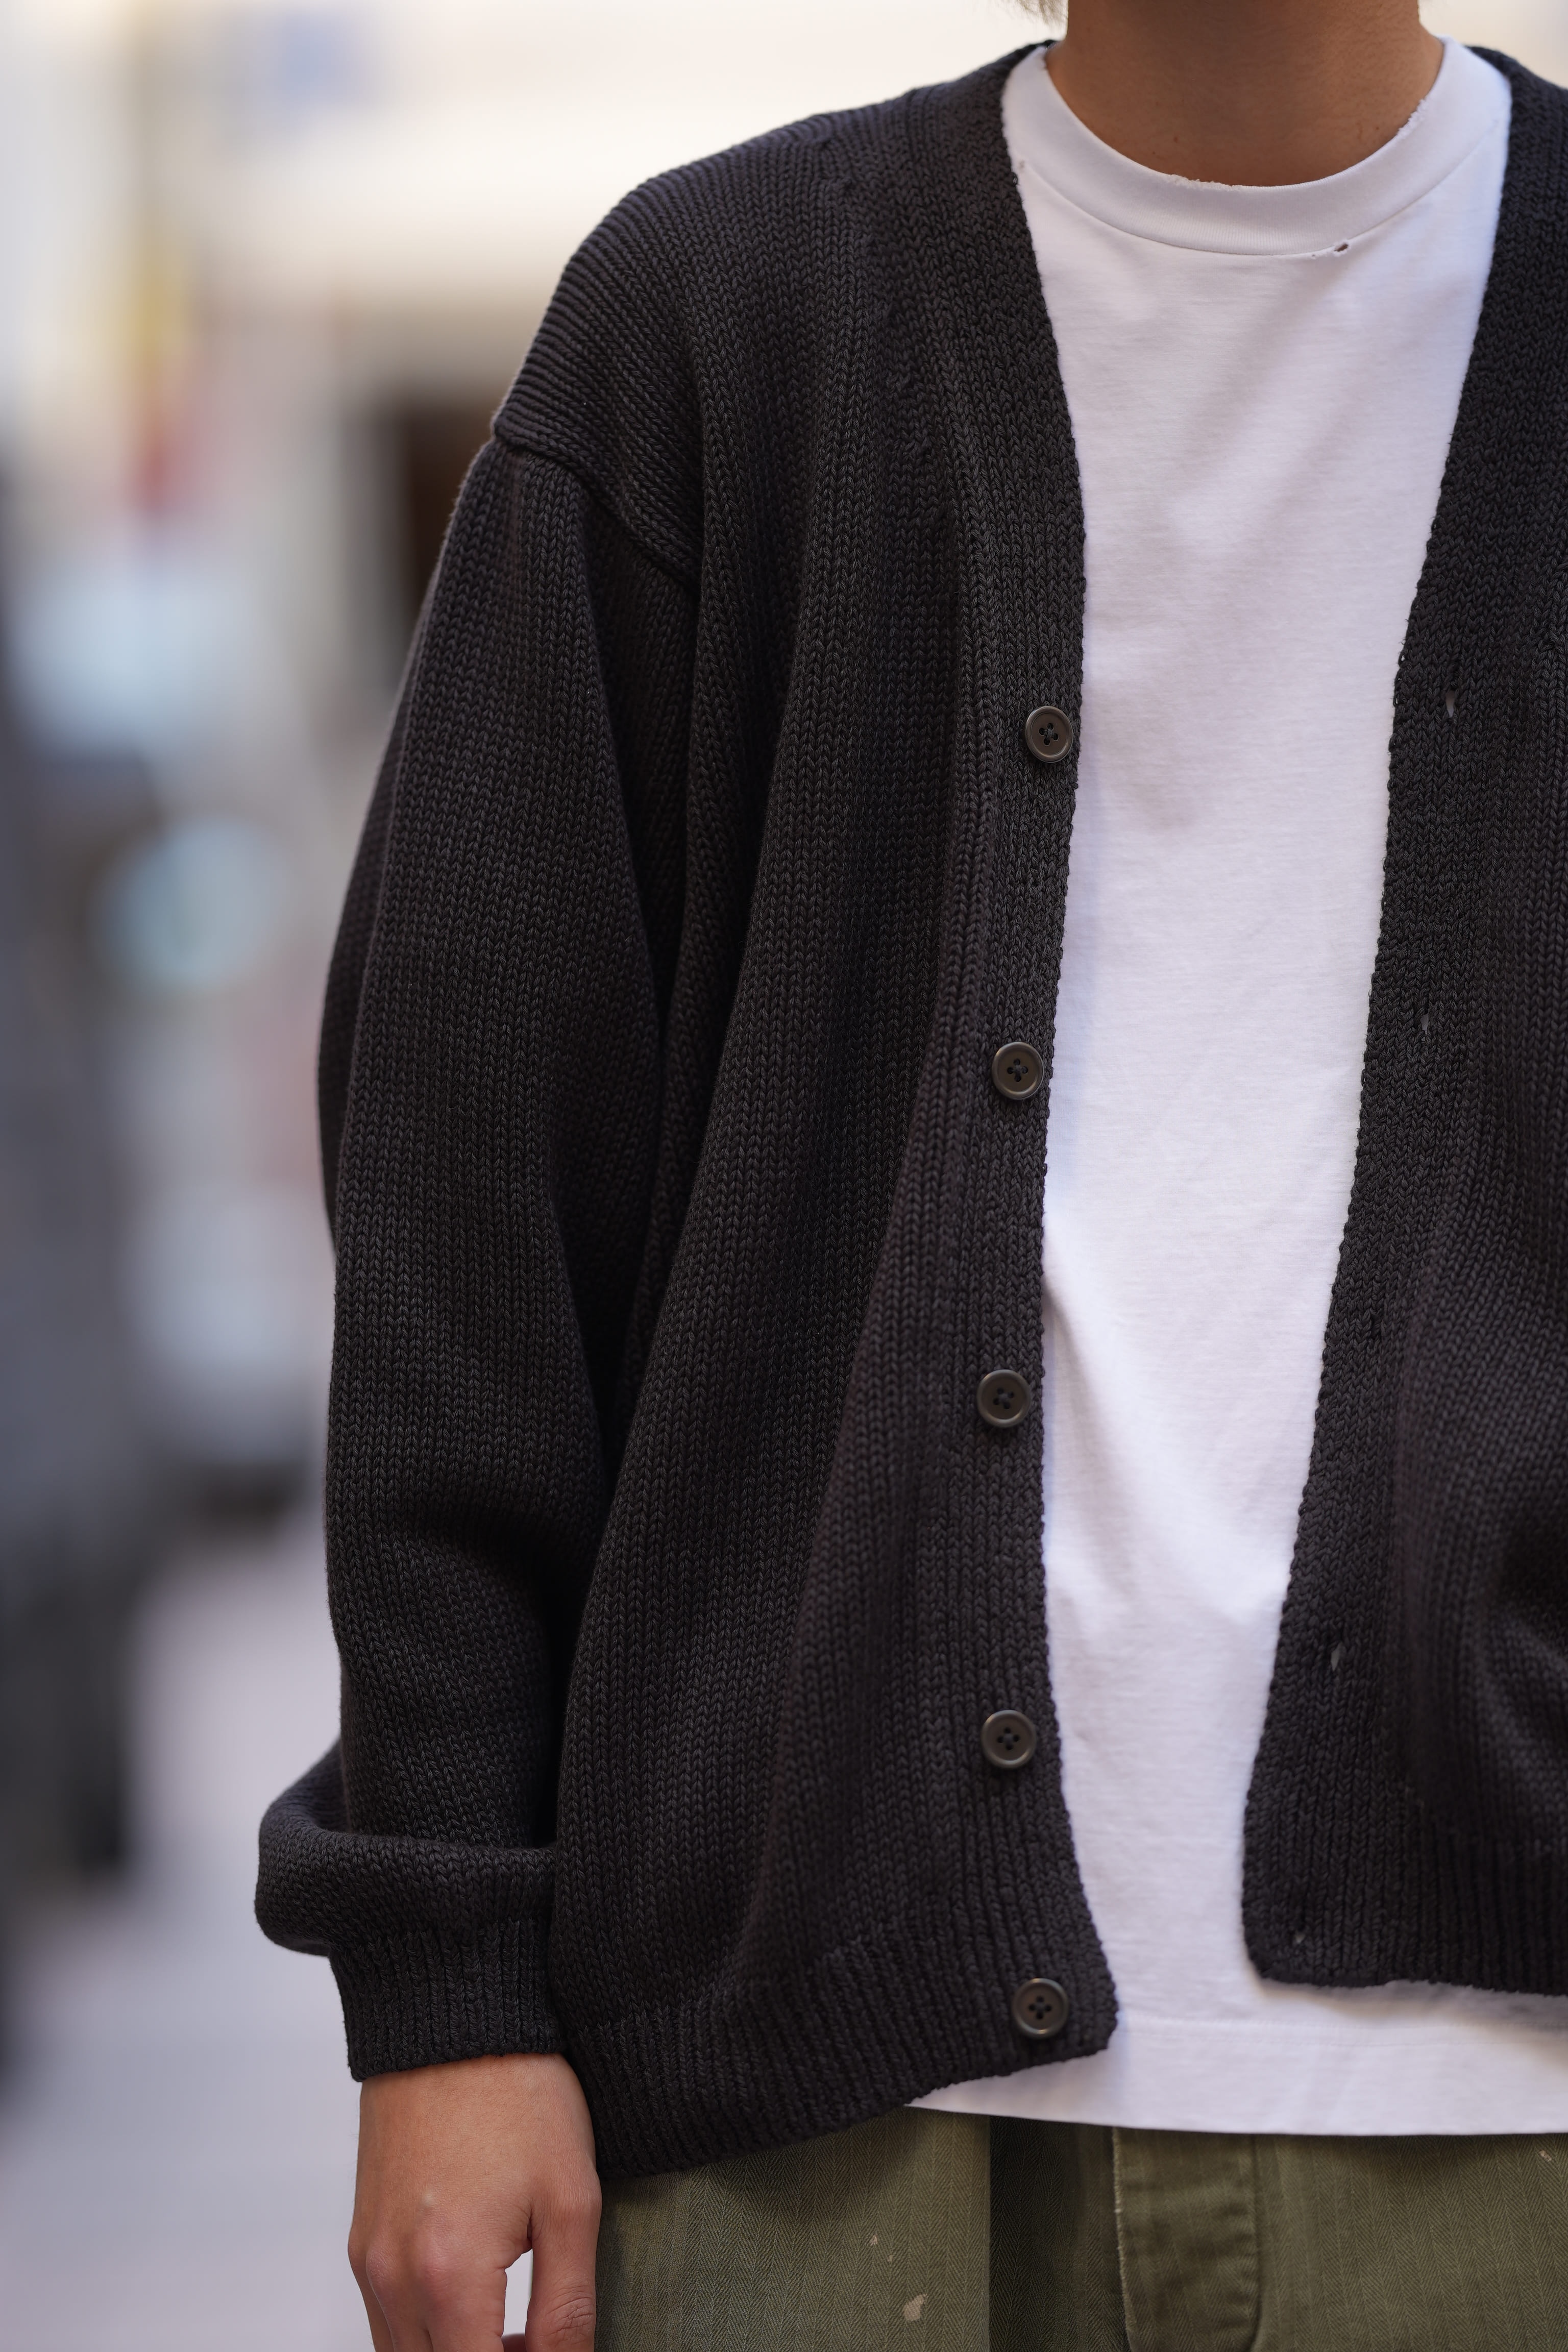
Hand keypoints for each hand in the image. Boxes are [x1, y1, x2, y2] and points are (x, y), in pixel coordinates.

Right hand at [349, 2051, 600, 2351]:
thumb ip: (568, 2308)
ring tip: (513, 2330)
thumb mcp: (571, 2201)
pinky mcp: (361, 2239)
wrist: (454, 2017)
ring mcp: (369, 2260)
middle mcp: (392, 2278)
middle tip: (539, 2345)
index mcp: (447, 2276)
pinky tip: (478, 2300)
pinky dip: (428, 2333)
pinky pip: (387, 2320)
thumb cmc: (517, 2093)